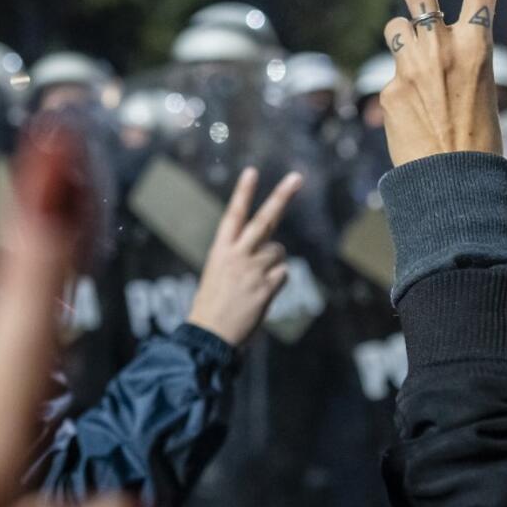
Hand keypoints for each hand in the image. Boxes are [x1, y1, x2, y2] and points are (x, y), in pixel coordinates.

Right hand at [188, 168, 303, 345]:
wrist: (209, 335)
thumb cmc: (213, 305)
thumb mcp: (219, 273)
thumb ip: (245, 257)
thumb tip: (276, 249)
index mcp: (220, 250)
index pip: (233, 215)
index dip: (243, 192)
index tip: (252, 171)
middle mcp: (237, 255)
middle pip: (264, 220)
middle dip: (281, 197)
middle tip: (297, 177)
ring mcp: (252, 270)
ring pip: (279, 252)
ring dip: (273, 264)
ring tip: (255, 283)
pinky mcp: (265, 287)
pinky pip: (283, 274)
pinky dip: (277, 282)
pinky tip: (261, 295)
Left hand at [378, 0, 505, 165]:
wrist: (454, 185)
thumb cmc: (475, 140)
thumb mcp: (480, 89)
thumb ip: (452, 59)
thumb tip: (416, 49)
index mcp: (477, 46)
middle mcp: (442, 48)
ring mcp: (411, 67)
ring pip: (397, 30)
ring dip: (403, 42)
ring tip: (421, 78)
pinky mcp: (389, 89)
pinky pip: (392, 76)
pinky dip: (401, 92)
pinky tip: (415, 119)